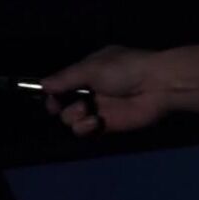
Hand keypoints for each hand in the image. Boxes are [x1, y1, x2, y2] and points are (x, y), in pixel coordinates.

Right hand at [41, 45, 171, 136]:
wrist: (156, 86)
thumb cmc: (124, 70)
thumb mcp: (91, 68)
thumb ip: (65, 78)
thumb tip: (42, 84)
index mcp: (88, 71)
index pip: (62, 83)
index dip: (53, 92)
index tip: (49, 97)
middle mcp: (91, 90)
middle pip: (62, 104)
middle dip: (58, 106)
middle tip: (59, 106)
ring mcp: (99, 108)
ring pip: (71, 119)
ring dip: (73, 116)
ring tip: (85, 110)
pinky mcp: (107, 126)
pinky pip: (86, 131)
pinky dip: (85, 127)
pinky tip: (95, 121)